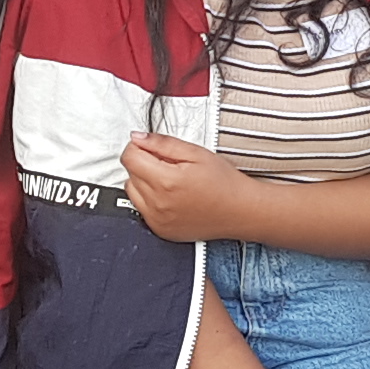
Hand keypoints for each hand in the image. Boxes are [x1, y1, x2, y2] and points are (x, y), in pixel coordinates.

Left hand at [122, 133, 257, 246]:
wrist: (241, 211)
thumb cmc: (224, 183)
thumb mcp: (196, 153)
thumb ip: (163, 143)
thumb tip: (137, 138)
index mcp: (166, 181)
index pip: (129, 157)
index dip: (138, 147)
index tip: (150, 147)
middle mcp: (157, 204)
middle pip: (130, 174)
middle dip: (143, 163)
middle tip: (168, 164)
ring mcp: (157, 220)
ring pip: (132, 192)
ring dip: (144, 182)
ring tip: (170, 180)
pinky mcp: (160, 230)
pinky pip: (142, 209)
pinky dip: (149, 200)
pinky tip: (171, 196)